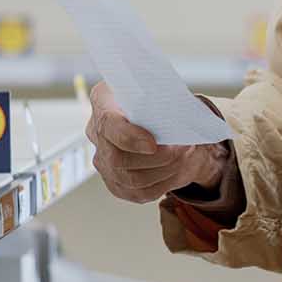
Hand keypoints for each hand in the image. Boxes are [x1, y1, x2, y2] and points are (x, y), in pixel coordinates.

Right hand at [86, 80, 228, 202]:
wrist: (157, 115)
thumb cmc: (158, 98)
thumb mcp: (159, 89)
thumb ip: (162, 100)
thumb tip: (178, 118)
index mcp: (103, 100)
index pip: (108, 124)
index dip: (129, 138)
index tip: (154, 144)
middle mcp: (96, 131)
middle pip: (117, 158)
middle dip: (157, 157)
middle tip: (183, 149)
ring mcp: (103, 159)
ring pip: (131, 179)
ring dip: (165, 171)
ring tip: (184, 157)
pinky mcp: (116, 182)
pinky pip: (139, 192)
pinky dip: (163, 183)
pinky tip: (176, 170)